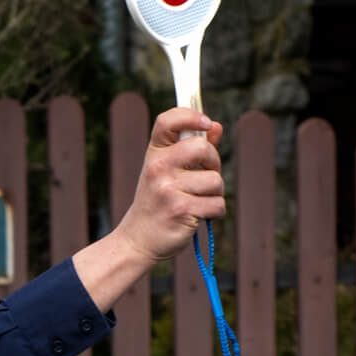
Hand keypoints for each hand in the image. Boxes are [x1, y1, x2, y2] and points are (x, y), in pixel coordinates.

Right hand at [117, 106, 226, 266]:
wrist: (138, 240)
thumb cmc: (158, 202)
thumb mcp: (167, 172)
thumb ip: (191, 148)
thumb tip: (216, 126)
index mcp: (154, 154)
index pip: (168, 120)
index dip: (191, 115)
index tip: (207, 123)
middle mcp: (157, 167)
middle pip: (202, 147)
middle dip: (214, 162)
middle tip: (205, 175)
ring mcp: (167, 188)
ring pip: (215, 180)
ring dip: (214, 193)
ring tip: (197, 201)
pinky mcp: (181, 209)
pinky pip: (217, 204)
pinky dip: (214, 212)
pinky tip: (197, 215)